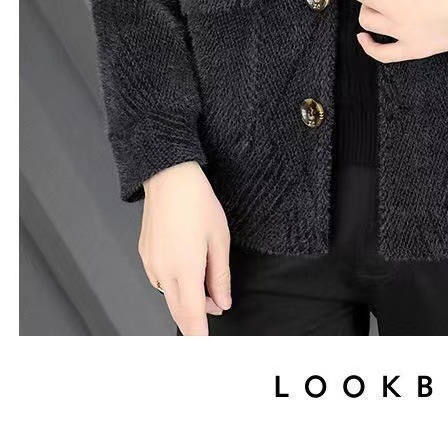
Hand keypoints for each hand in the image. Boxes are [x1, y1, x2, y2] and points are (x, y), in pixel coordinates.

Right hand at [139, 160, 230, 335]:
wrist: (169, 178)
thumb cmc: (197, 203)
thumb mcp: (219, 239)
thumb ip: (219, 275)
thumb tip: (221, 302)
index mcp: (185, 269)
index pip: (193, 316)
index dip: (199, 336)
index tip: (205, 349)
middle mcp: (163, 272)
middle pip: (179, 312)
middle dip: (195, 322)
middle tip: (213, 318)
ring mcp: (151, 264)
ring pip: (170, 296)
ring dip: (187, 301)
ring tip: (208, 289)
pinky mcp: (145, 256)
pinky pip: (161, 280)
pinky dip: (176, 285)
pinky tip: (188, 272)